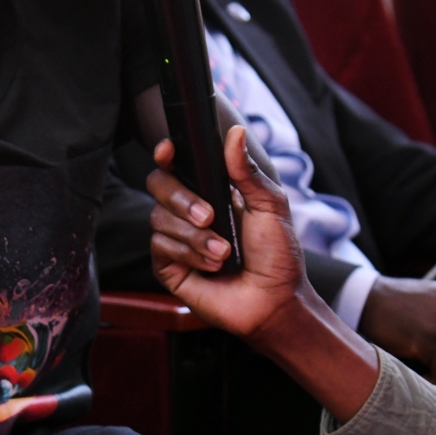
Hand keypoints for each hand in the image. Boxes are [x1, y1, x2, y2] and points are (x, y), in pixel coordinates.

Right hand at [147, 126, 309, 338]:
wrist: (275, 301)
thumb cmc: (278, 255)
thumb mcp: (270, 206)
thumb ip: (248, 171)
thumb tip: (235, 133)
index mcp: (210, 191)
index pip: (176, 164)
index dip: (166, 154)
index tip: (169, 151)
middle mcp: (187, 211)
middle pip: (158, 184)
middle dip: (181, 198)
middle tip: (210, 216)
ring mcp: (176, 238)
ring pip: (159, 218)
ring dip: (195, 236)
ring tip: (224, 252)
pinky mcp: (168, 266)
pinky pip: (161, 246)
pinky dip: (189, 254)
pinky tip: (212, 265)